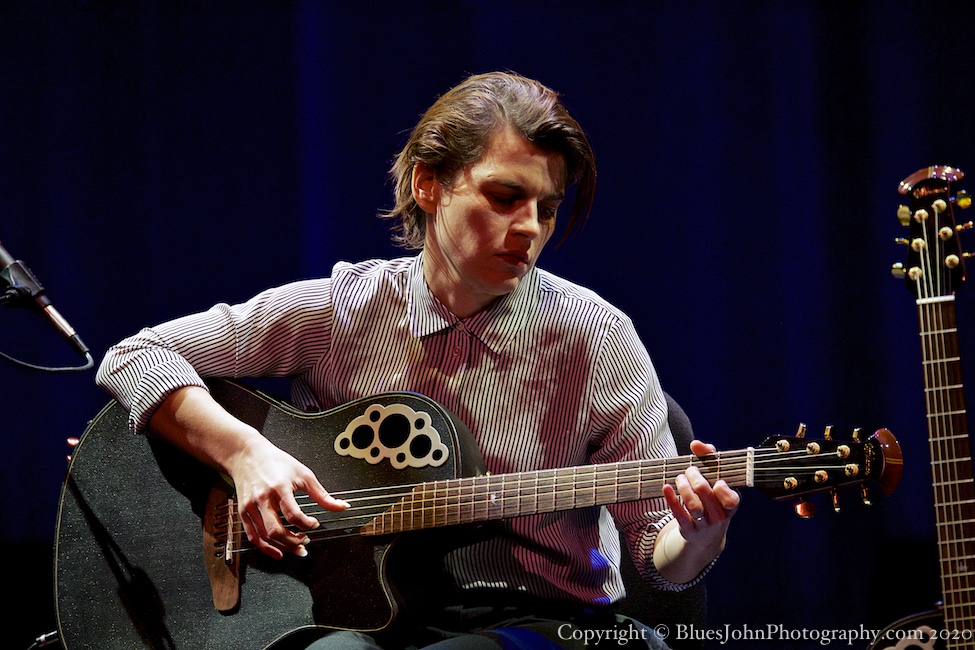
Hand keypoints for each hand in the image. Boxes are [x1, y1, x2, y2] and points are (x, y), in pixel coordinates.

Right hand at [227, 436, 348, 559]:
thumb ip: (322, 494)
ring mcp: (250, 507)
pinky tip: (278, 552)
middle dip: (294, 541)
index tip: (315, 524)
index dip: (307, 524)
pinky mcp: (243, 512)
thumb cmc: (276, 462)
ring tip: (297, 548)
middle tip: (306, 541)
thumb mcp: (303, 474)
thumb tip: (341, 507)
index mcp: (279, 488)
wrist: (247, 455)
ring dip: (283, 547)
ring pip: (265, 537)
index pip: (294, 515)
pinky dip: (265, 548)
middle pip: (276, 530)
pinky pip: (252, 536)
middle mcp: (262, 499)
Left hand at [662, 439, 740, 548]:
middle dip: (695, 477)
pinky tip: (667, 487)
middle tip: (690, 470)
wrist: (707, 535)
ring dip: (683, 488)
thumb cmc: (712, 497)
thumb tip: (696, 444)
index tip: (716, 480)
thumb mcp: (716, 478)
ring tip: (680, 478)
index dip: (722, 489)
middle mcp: (720, 516)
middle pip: (706, 494)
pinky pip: (679, 515)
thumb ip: (709, 457)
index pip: (731, 500)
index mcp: (731, 504)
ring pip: (694, 506)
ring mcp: (705, 525)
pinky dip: (671, 499)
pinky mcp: (689, 530)